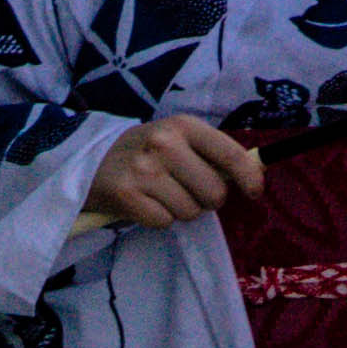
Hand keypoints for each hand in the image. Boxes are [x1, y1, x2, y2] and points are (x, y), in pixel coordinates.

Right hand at [85, 108, 264, 230]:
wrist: (91, 161)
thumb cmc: (146, 153)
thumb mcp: (177, 139)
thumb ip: (211, 154)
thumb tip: (253, 175)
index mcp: (182, 126)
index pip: (229, 153)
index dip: (249, 177)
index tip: (255, 192)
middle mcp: (164, 144)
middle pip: (214, 193)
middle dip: (206, 200)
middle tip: (187, 191)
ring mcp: (144, 170)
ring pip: (189, 211)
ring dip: (180, 210)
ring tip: (161, 194)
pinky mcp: (126, 195)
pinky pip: (164, 222)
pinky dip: (158, 218)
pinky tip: (145, 202)